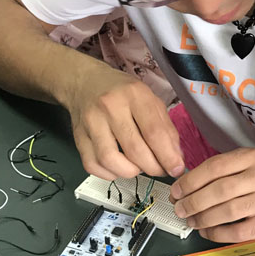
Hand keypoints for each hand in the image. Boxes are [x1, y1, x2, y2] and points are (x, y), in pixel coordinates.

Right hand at [65, 63, 184, 180]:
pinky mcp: (78, 137)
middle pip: (135, 150)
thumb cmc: (122, 92)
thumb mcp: (150, 99)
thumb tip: (175, 158)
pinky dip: (110, 173)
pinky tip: (119, 167)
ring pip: (111, 161)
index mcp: (134, 94)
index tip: (176, 168)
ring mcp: (91, 123)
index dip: (168, 156)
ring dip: (131, 172)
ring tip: (139, 166)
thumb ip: (166, 127)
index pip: (154, 132)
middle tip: (160, 169)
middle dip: (153, 168)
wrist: (85, 82)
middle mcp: (110, 107)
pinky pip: (93, 165)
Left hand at [169, 147, 254, 241]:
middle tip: (180, 209)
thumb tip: (182, 189)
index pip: (215, 167)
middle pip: (219, 190)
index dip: (191, 181)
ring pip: (226, 211)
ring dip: (202, 218)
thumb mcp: (243, 166)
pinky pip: (236, 232)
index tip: (177, 191)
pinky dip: (216, 233)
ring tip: (191, 220)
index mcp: (253, 157)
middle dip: (193, 201)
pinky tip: (206, 231)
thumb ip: (216, 173)